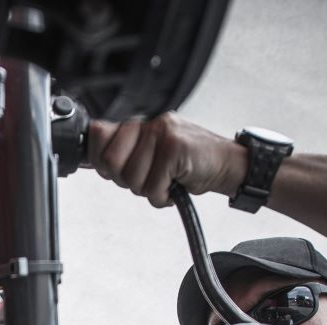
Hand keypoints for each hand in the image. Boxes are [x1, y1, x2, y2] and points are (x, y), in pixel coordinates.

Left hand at [85, 115, 246, 207]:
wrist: (228, 166)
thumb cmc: (191, 165)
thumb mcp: (153, 159)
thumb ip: (127, 156)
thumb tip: (98, 163)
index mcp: (141, 125)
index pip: (98, 134)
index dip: (102, 161)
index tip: (118, 172)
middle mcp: (150, 124)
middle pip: (110, 161)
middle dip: (126, 181)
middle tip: (148, 181)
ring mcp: (163, 133)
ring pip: (132, 178)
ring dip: (149, 191)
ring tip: (166, 183)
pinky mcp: (175, 148)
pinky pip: (153, 186)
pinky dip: (162, 197)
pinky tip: (175, 188)